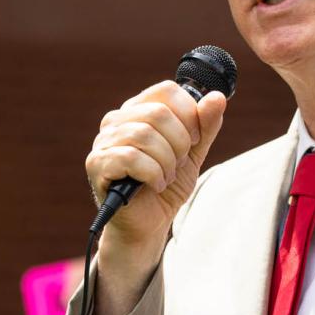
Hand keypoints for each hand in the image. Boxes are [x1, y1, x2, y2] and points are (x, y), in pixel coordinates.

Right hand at [84, 81, 226, 303]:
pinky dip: (153, 174)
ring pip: (144, 135)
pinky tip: (154, 185)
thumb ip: (205, 125)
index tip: (193, 140)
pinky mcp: (97, 165)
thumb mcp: (193, 152)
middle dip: (179, 142)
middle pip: (157, 113)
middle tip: (179, 163)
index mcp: (138, 110)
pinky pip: (131, 158)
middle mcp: (116, 120)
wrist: (150, 223)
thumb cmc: (167, 184)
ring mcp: (103, 142)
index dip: (188, 114)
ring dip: (166, 162)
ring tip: (166, 177)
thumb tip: (217, 97)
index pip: (166, 90)